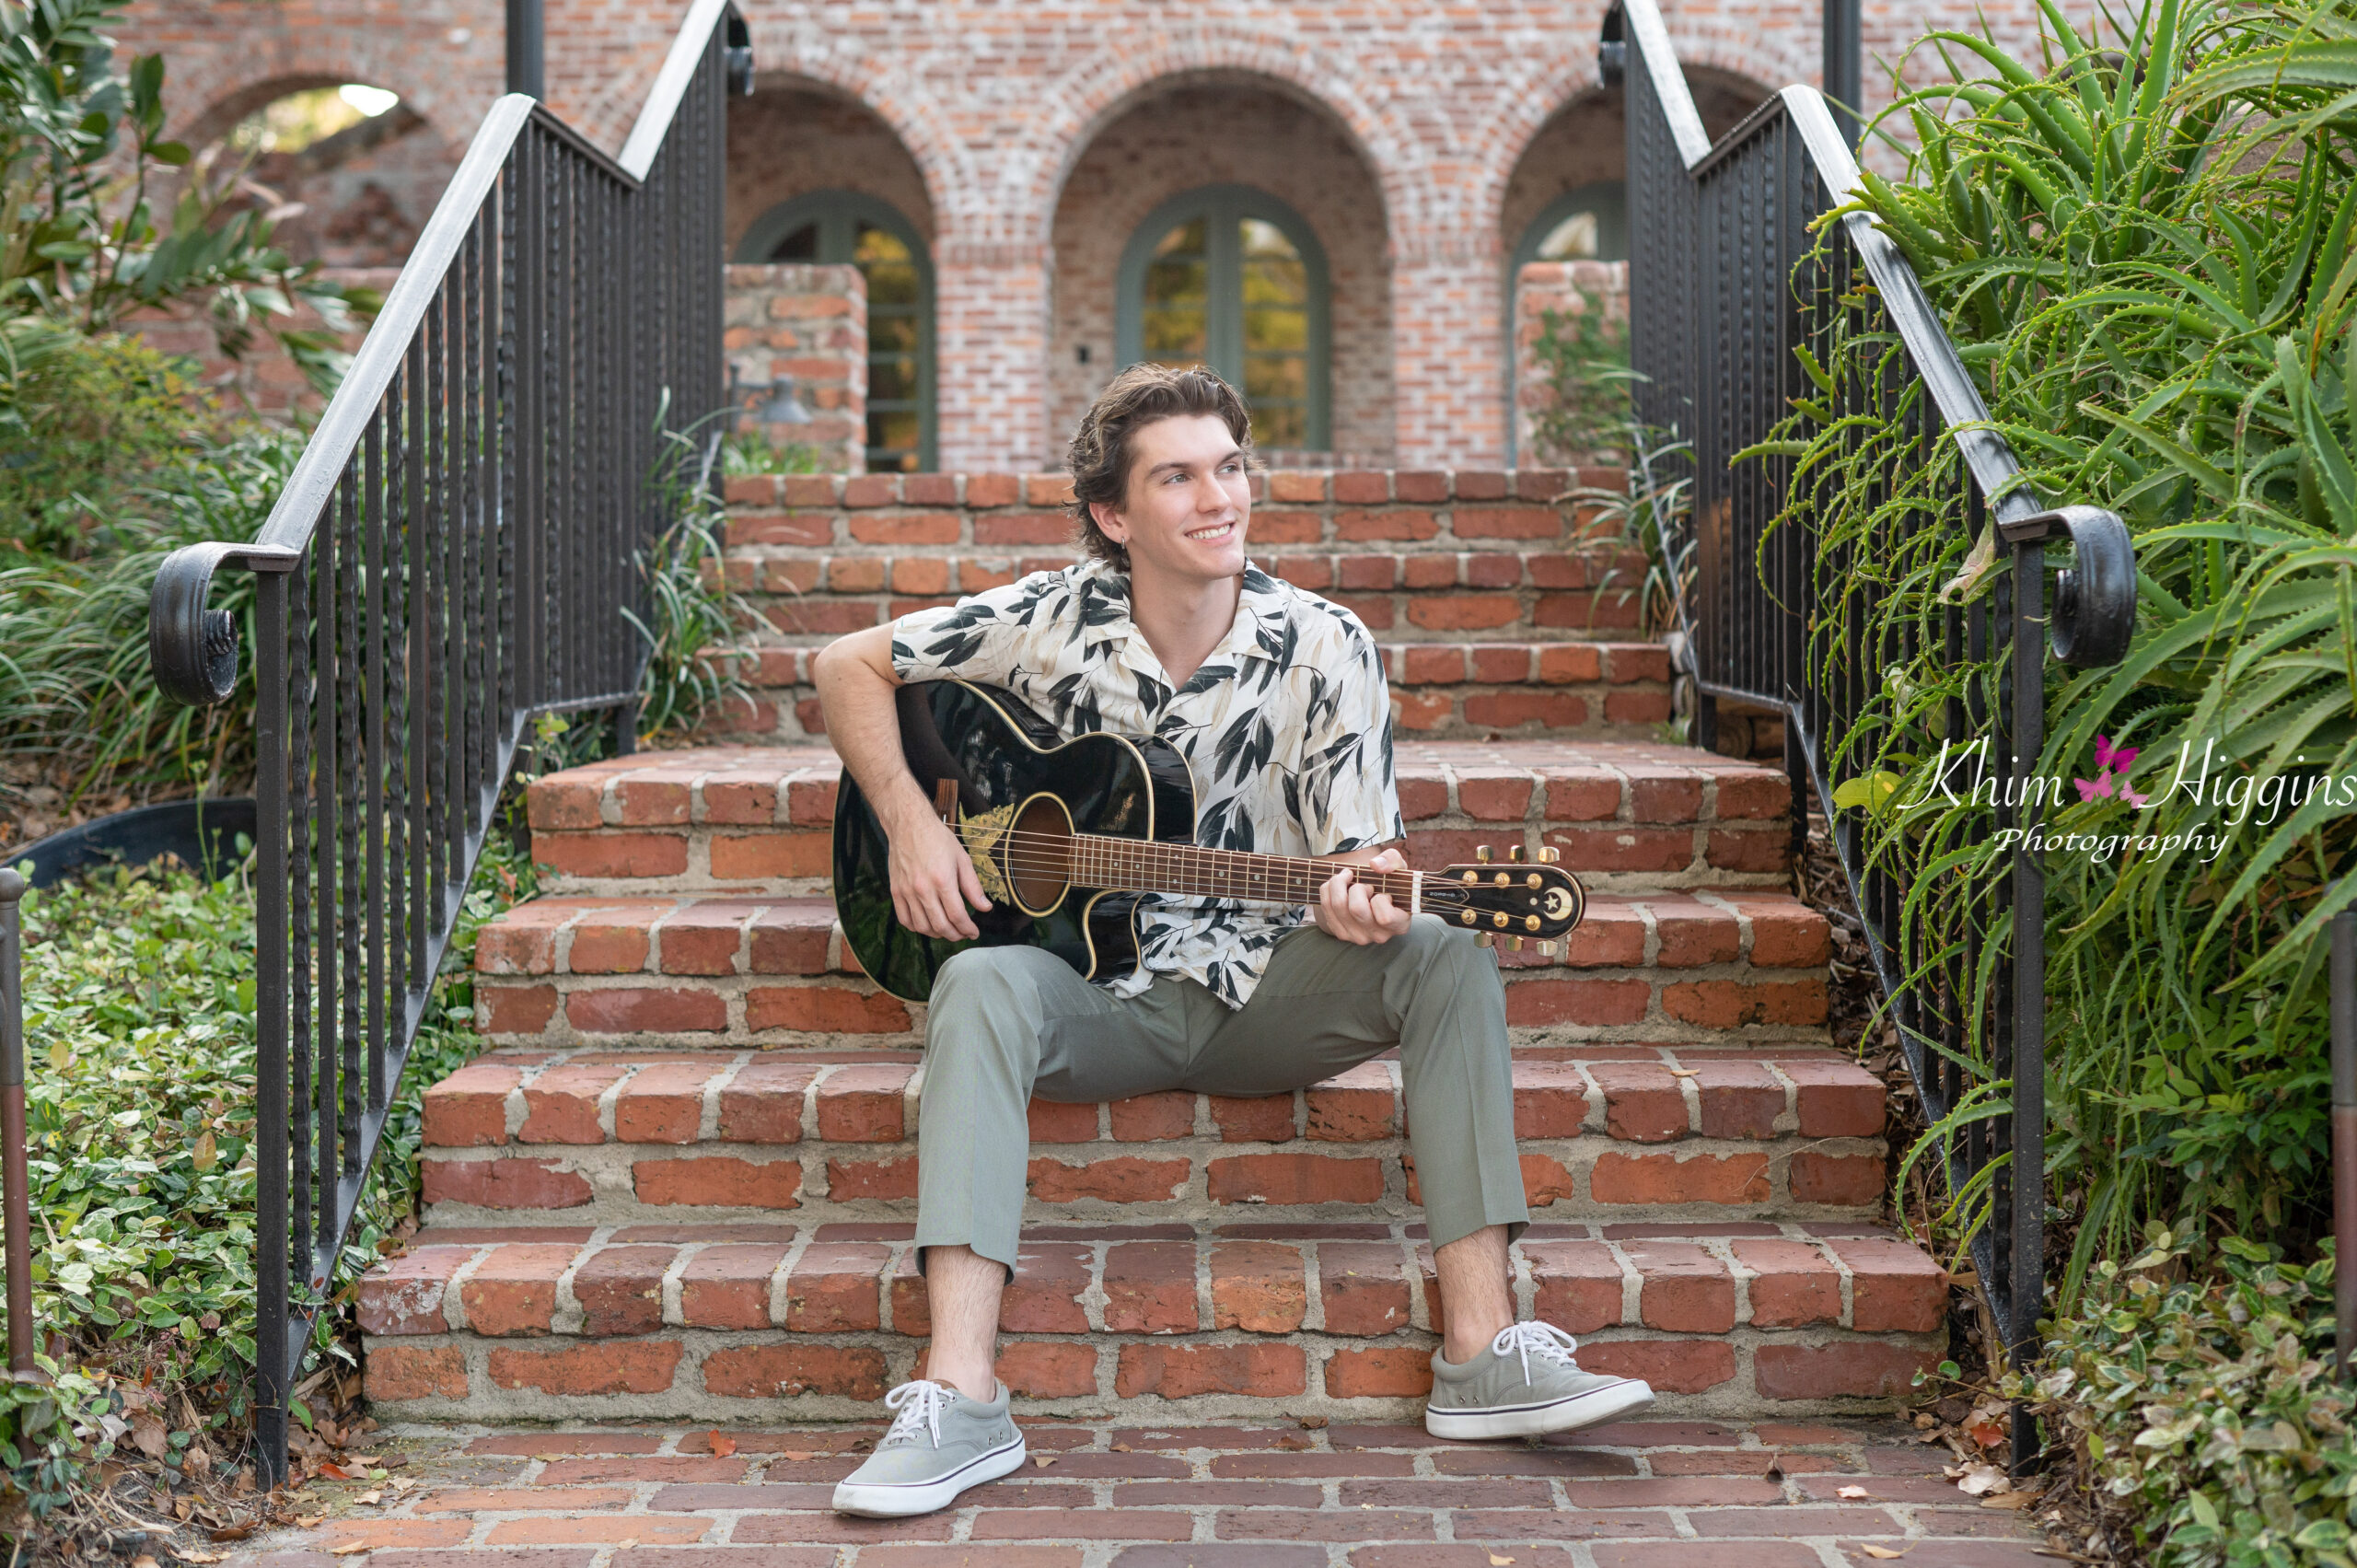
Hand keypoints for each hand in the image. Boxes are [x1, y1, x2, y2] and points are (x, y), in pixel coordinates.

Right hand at [887, 810, 991, 939]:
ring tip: (947, 930)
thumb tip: (985, 907)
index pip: (957, 916)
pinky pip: (905, 919)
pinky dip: (917, 928)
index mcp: (943, 880)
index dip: (968, 929)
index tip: (974, 932)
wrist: (908, 824)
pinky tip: (927, 925)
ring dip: (937, 934)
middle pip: (940, 926)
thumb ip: (973, 886)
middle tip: (963, 934)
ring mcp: (907, 892)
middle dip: (955, 935)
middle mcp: (923, 889)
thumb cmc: (938, 839)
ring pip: (922, 926)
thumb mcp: (962, 859)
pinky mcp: (896, 891)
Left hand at [1315, 847, 1411, 944]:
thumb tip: (1375, 865)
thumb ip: (1392, 860)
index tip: (1383, 892)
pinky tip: (1340, 887)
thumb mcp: (1397, 866)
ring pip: (1338, 906)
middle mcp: (1379, 936)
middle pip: (1357, 909)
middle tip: (1365, 884)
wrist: (1372, 891)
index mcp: (1399, 925)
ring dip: (1341, 884)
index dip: (1381, 899)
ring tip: (1351, 881)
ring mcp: (1358, 937)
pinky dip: (1329, 889)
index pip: (1385, 917)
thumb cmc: (1389, 881)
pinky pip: (1326, 906)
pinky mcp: (1341, 933)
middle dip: (1358, 887)